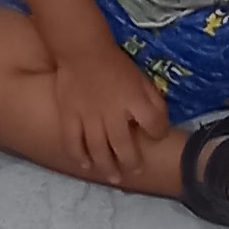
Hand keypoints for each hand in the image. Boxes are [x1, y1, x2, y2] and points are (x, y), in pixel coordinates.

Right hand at [51, 43, 169, 186]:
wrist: (81, 50)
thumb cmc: (115, 64)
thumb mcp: (142, 79)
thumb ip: (153, 101)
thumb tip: (159, 123)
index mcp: (134, 101)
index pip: (153, 125)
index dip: (157, 133)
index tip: (154, 136)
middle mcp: (112, 114)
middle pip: (124, 147)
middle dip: (132, 162)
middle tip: (135, 171)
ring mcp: (89, 117)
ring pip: (98, 150)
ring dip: (107, 167)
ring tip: (114, 178)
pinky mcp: (69, 116)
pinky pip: (73, 142)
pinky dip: (79, 156)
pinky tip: (85, 165)